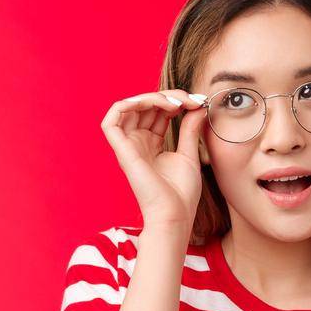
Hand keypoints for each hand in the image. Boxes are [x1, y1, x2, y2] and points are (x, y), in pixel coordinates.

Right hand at [100, 89, 207, 231]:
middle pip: (144, 106)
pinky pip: (111, 120)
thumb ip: (190, 129)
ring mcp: (128, 147)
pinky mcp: (122, 151)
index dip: (174, 100)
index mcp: (151, 144)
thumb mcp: (189, 153)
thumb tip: (199, 106)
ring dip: (151, 97)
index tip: (198, 103)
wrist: (175, 214)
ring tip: (175, 103)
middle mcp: (137, 143)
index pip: (157, 111)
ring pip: (129, 107)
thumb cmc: (182, 194)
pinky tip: (153, 102)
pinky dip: (127, 104)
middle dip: (167, 96)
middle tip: (190, 100)